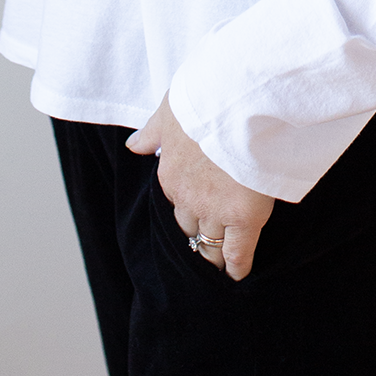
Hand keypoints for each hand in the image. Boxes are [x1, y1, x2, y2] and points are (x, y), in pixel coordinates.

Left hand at [126, 95, 274, 280]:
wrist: (239, 100)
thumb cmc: (207, 98)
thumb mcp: (171, 109)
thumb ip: (152, 131)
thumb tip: (133, 145)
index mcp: (169, 173)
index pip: (174, 200)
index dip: (186, 207)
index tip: (194, 212)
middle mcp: (187, 197)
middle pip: (187, 227)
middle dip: (195, 236)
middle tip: (204, 248)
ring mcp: (214, 210)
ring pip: (208, 243)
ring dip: (211, 255)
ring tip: (217, 268)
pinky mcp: (242, 218)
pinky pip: (236, 252)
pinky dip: (236, 267)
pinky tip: (236, 277)